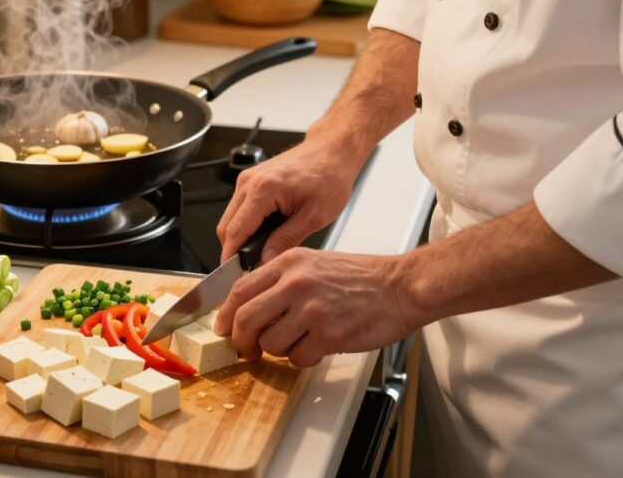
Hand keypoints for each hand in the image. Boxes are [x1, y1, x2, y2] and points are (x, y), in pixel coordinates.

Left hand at [213, 248, 418, 367]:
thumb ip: (279, 281)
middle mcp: (296, 283)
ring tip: (297, 341)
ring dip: (278, 351)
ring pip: (271, 344)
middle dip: (241, 341)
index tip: (223, 329)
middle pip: (246, 320)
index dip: (225, 315)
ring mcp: (311, 309)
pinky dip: (303, 359)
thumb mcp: (312, 263)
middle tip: (246, 350)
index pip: (240, 290)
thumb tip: (247, 308)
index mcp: (288, 263)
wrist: (400, 287)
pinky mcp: (328, 334)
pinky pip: (297, 358)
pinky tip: (317, 346)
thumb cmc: (360, 277)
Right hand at [216, 139, 361, 262]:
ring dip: (239, 237)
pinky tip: (262, 234)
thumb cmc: (329, 176)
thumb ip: (286, 240)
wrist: (332, 150)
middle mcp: (249, 182)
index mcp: (264, 189)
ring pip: (229, 218)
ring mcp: (247, 179)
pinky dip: (245, 225)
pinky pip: (238, 209)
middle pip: (226, 226)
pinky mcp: (250, 180)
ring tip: (259, 252)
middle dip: (234, 250)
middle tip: (250, 268)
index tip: (234, 274)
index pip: (236, 231)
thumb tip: (266, 260)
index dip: (232, 256)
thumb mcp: (313, 216)